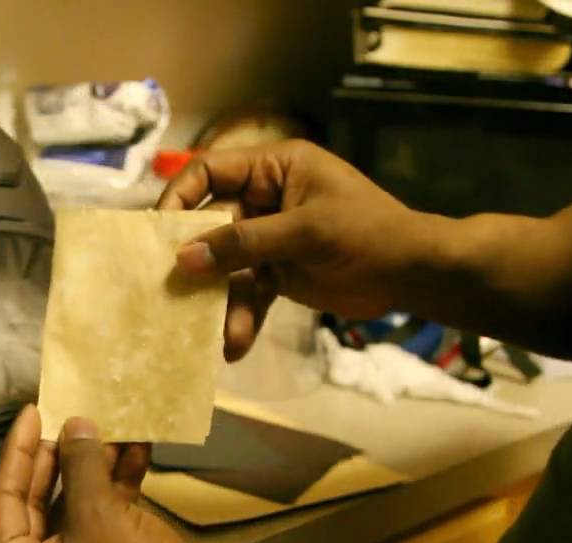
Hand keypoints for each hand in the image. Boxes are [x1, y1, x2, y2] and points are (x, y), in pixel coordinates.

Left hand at [0, 406, 236, 542]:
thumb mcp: (99, 517)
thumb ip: (81, 466)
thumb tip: (75, 425)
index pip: (2, 497)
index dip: (18, 449)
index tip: (33, 409)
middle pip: (37, 501)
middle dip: (62, 457)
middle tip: (75, 414)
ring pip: (74, 509)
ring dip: (95, 470)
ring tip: (113, 425)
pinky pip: (100, 525)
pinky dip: (116, 492)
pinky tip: (137, 453)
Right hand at [158, 140, 434, 360]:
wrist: (413, 274)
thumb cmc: (368, 233)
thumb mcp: (306, 232)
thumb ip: (245, 244)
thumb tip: (186, 257)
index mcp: (273, 168)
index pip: (209, 171)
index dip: (179, 197)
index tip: (158, 232)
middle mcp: (265, 199)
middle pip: (211, 225)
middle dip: (197, 263)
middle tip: (172, 292)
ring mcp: (270, 238)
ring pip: (227, 267)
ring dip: (220, 301)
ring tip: (215, 335)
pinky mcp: (277, 273)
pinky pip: (247, 293)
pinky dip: (241, 317)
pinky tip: (235, 345)